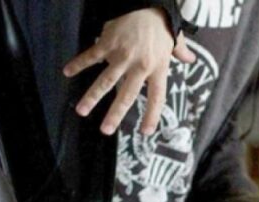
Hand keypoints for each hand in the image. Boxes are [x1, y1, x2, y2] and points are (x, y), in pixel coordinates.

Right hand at [63, 8, 196, 135]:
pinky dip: (79, 64)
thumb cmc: (162, 22)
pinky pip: (91, 56)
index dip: (151, 115)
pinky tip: (68, 72)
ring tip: (81, 111)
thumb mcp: (175, 39)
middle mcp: (140, 65)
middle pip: (126, 95)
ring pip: (105, 80)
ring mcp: (122, 55)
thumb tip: (190, 60)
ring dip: (92, 97)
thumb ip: (181, 52)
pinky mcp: (108, 43)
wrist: (148, 2)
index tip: (145, 132)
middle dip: (114, 114)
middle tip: (105, 130)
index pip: (156, 97)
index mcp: (158, 68)